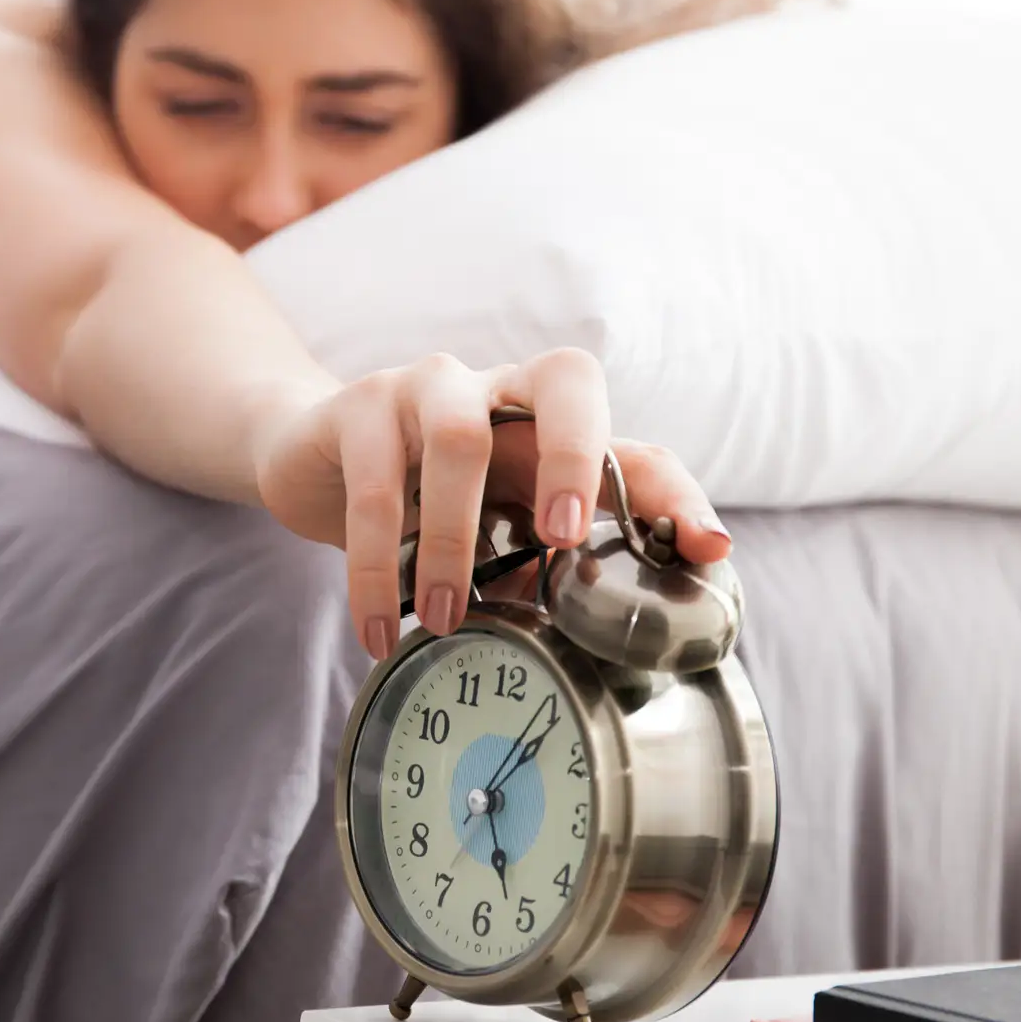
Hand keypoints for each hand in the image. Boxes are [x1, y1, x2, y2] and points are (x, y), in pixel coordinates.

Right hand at [253, 349, 729, 659]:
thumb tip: (597, 640)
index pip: (632, 446)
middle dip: (577, 456)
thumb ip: (543, 571)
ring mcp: (428, 386)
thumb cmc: (422, 501)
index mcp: (551, 426)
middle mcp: (500, 388)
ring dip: (452, 539)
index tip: (709, 547)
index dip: (675, 493)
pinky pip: (376, 483)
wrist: (311, 462)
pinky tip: (380, 624)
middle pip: (565, 381)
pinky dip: (378, 565)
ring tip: (443, 618)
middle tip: (563, 537)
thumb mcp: (491, 537)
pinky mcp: (360, 405)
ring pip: (459, 439)